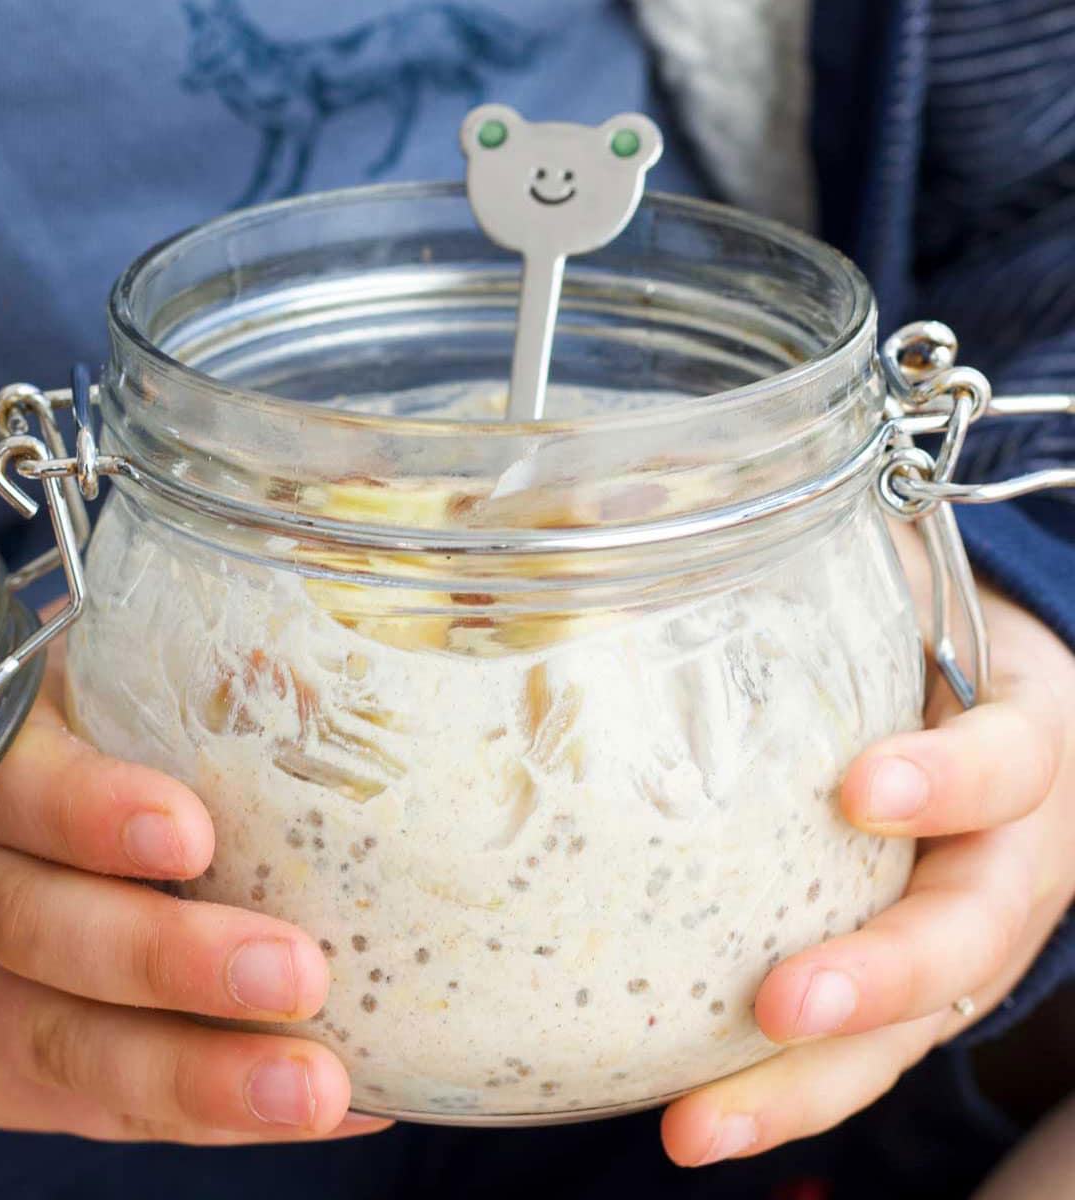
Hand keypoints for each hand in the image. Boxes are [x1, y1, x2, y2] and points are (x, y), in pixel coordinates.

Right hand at [0, 624, 391, 1144]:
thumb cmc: (50, 779)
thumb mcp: (87, 715)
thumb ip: (185, 698)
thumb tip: (310, 681)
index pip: (19, 791)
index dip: (93, 812)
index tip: (193, 834)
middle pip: (41, 930)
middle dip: (170, 961)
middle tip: (295, 974)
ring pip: (68, 1046)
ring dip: (200, 1076)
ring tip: (313, 1088)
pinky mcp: (5, 1082)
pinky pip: (106, 1113)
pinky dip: (216, 1117)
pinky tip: (333, 1111)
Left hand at [661, 524, 1074, 1164]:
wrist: (971, 691)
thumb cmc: (916, 631)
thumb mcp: (882, 578)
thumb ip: (785, 546)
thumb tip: (610, 490)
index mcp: (1018, 735)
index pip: (1008, 758)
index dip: (949, 774)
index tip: (865, 784)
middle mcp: (1001, 849)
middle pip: (971, 934)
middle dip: (883, 979)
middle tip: (784, 1007)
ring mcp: (952, 923)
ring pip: (910, 1027)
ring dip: (807, 1085)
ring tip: (697, 1130)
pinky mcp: (900, 974)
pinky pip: (854, 1047)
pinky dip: (778, 1089)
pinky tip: (690, 1115)